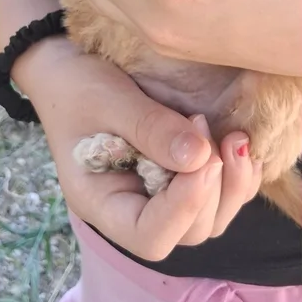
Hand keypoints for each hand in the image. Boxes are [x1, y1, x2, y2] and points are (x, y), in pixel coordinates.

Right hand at [14, 38, 261, 259]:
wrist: (66, 66)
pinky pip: (215, 194)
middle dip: (209, 189)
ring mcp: (155, 195)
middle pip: (186, 232)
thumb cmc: (76, 84)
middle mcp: (130, 208)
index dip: (182, 209)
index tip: (201, 160)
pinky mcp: (175, 176)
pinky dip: (233, 175)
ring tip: (232, 137)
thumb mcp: (107, 100)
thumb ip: (149, 128)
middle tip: (208, 131)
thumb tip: (200, 157)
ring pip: (208, 219)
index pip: (148, 236)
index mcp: (100, 201)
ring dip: (230, 185)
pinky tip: (236, 142)